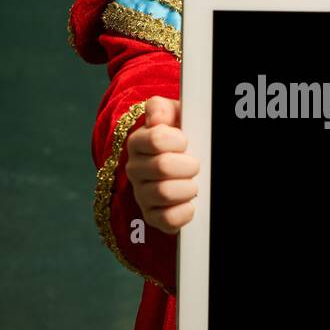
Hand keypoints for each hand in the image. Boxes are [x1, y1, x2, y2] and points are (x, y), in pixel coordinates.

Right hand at [125, 96, 199, 234]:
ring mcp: (142, 195)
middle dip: (188, 165)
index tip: (186, 141)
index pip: (156, 138)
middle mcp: (135, 169)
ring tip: (194, 184)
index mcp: (138, 141)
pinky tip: (191, 203)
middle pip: (162, 166)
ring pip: (164, 193)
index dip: (178, 140)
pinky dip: (184, 212)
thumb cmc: (184, 137)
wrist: (191, 161)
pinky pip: (167, 220)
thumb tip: (158, 118)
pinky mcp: (152, 217)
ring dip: (188, 188)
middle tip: (195, 164)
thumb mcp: (177, 114)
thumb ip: (163, 108)